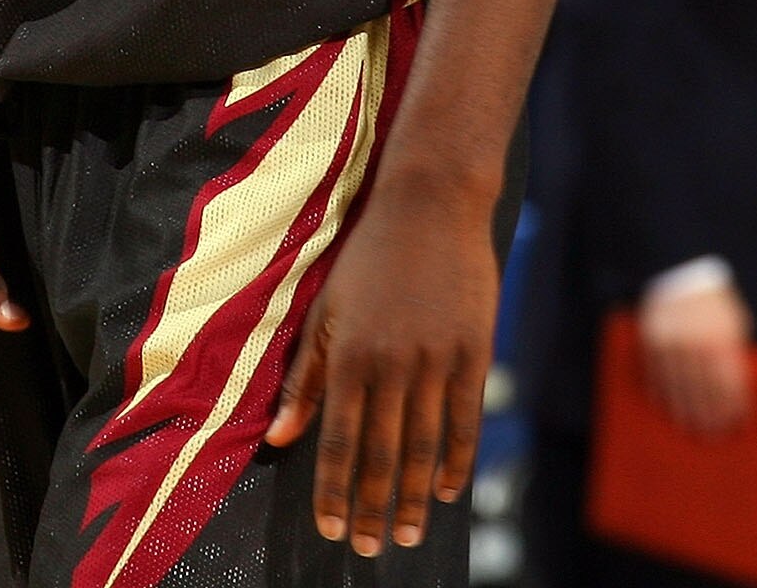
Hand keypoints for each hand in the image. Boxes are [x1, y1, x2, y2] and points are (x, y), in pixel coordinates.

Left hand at [265, 176, 497, 556]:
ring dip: (412, 495)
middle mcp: (391, 363)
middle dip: (371, 505)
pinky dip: (455, 459)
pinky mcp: (474, 352)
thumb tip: (281, 437)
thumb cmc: (367, 258)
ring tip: (407, 533)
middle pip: (380, 452)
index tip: (329, 527)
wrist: (429, 208)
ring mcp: (436, 360)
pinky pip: (464, 419)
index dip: (331, 488)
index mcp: (347, 353)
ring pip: (423, 444)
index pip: (335, 438)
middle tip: (368, 548)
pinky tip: (445, 490)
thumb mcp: (323, 310)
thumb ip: (304, 377)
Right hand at [638, 274, 751, 436]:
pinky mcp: (650, 340)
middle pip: (703, 392)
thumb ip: (735, 353)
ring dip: (683, 410)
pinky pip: (655, 372)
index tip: (734, 425)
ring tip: (688, 427)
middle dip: (708, 416)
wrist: (680, 273)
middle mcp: (695, 345)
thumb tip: (738, 389)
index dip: (732, 408)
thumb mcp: (736, 323)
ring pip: (677, 386)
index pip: (729, 386)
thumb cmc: (716, 301)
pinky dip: (660, 391)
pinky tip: (665, 405)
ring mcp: (670, 343)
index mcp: (721, 341)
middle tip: (711, 435)